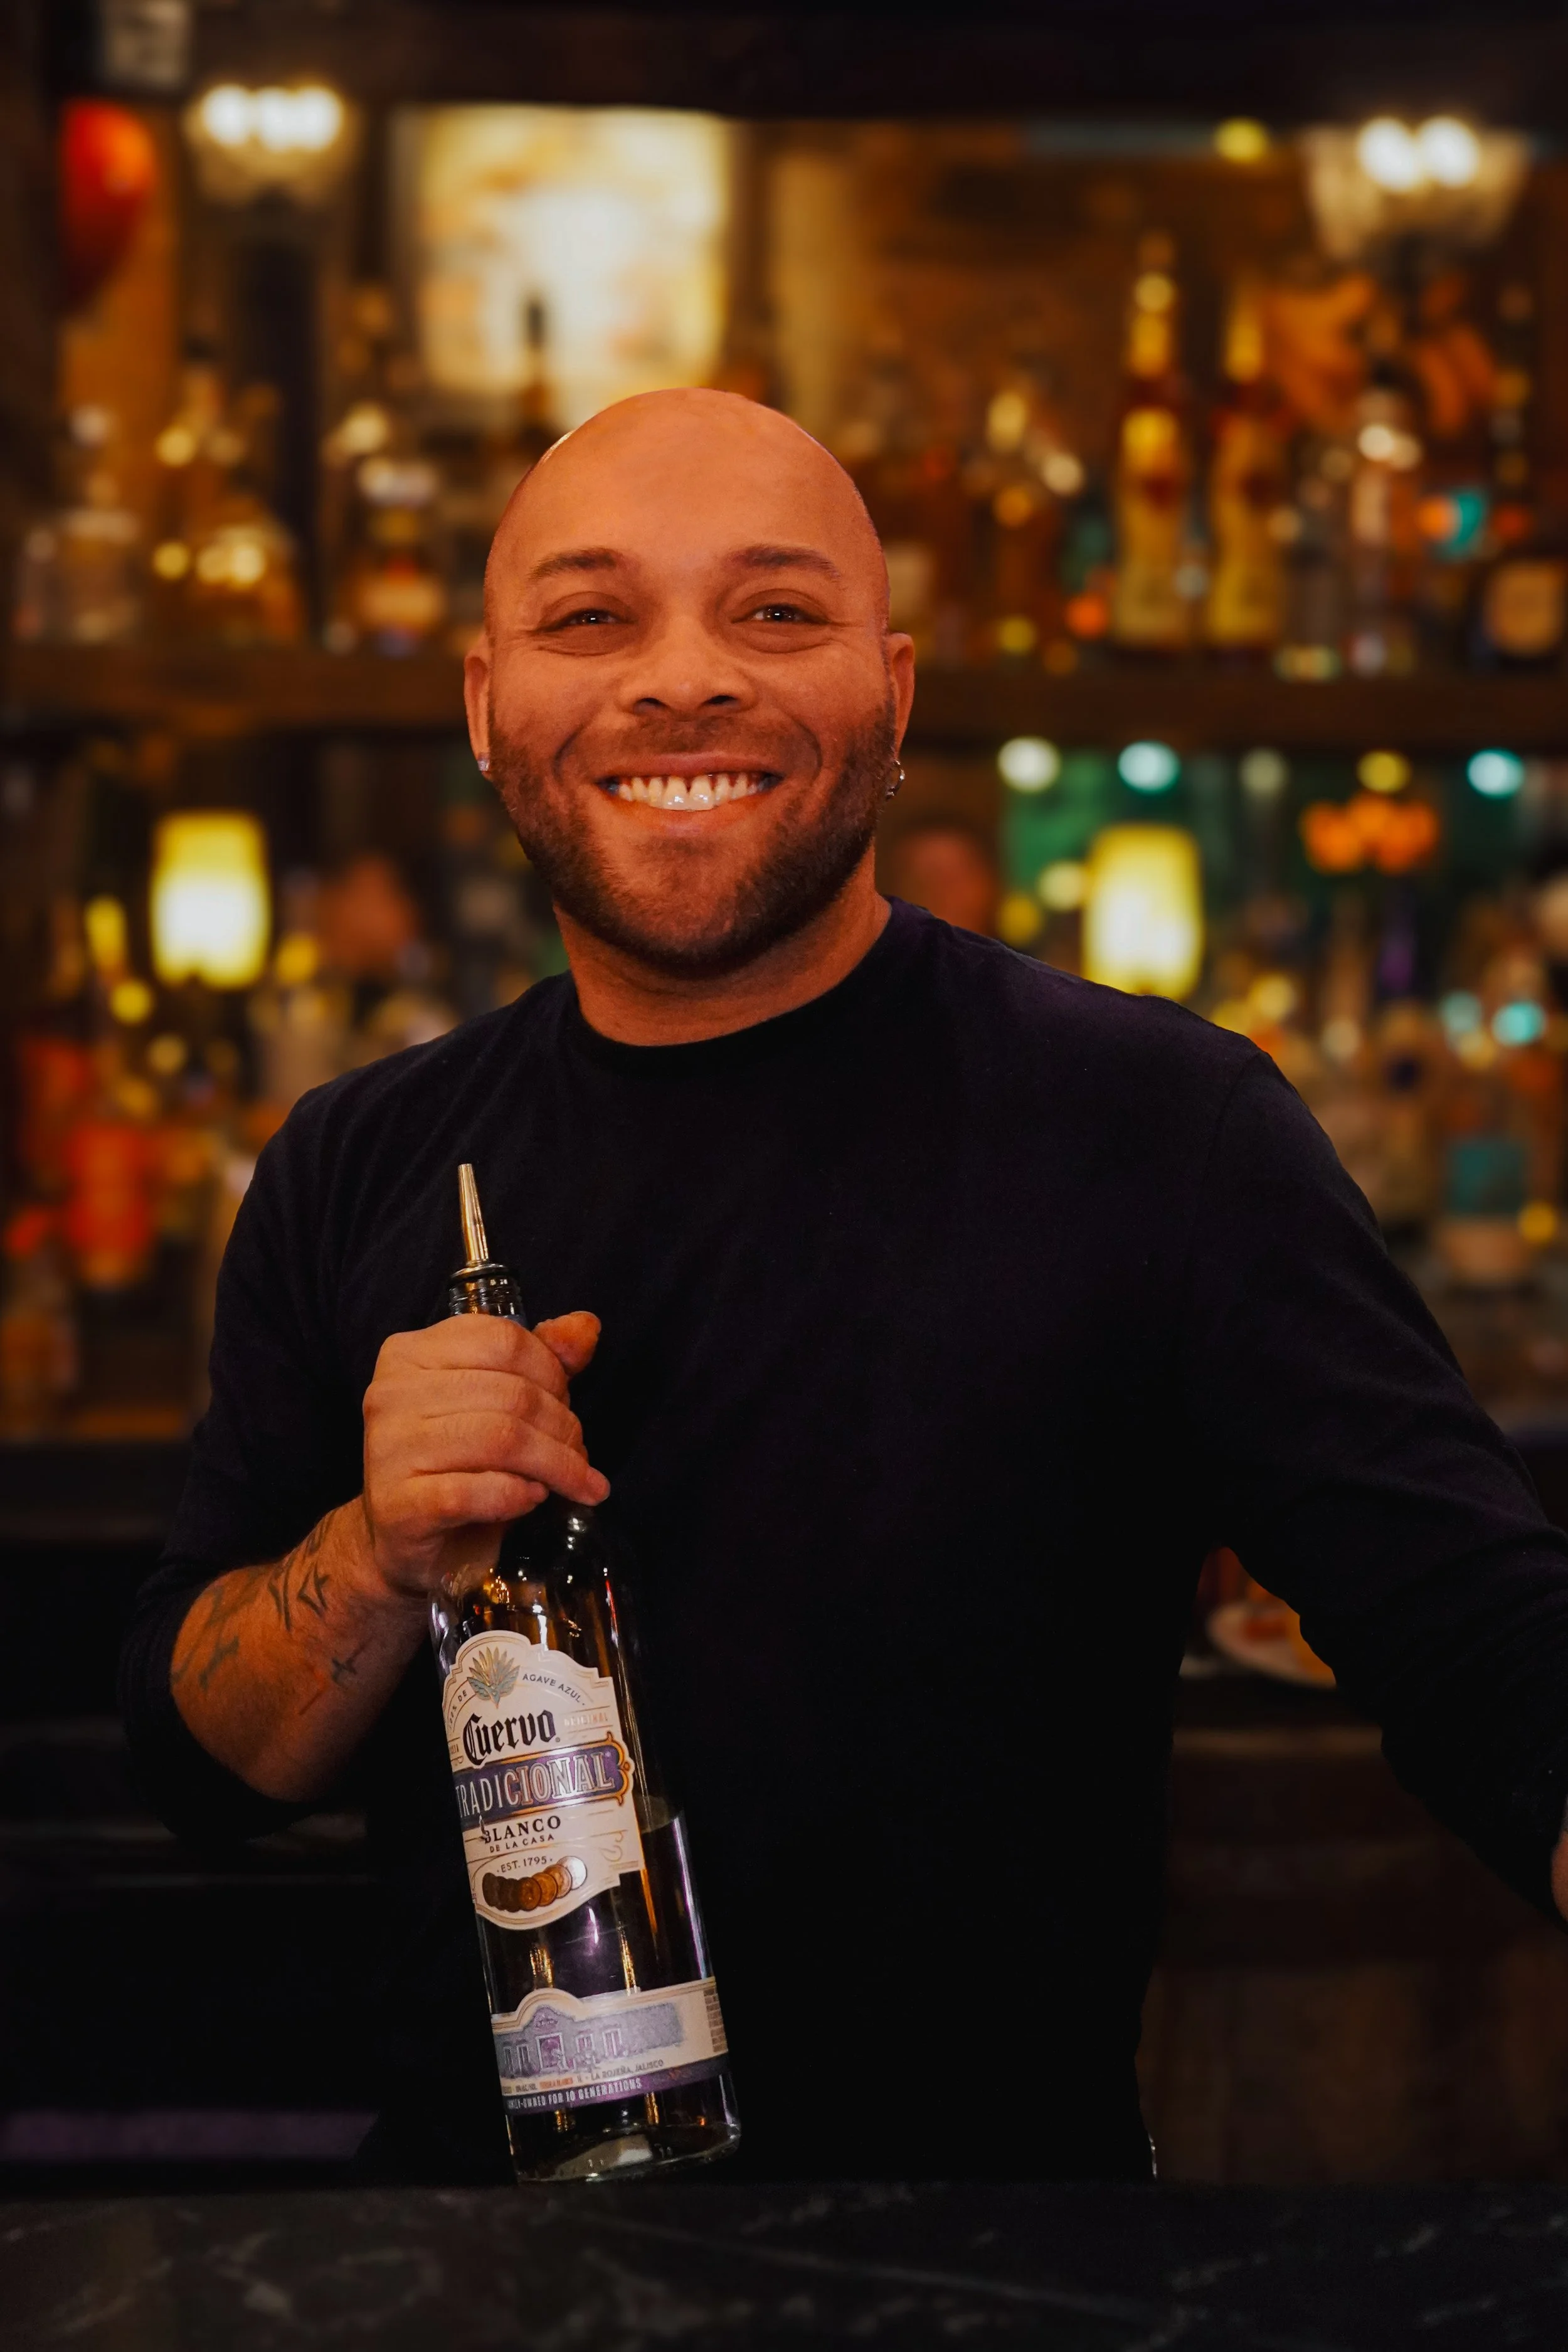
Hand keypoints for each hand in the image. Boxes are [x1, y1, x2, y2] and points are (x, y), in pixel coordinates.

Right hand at [360, 1311, 606, 1598]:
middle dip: (563, 1427)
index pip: (504, 1340)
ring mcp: (388, 1449)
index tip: (569, 1406)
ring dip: (554, 1464)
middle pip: (511, 1393)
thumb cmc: (455, 1465)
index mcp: (411, 1353)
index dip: (553, 1373)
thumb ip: (540, 1360)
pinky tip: (532, 1499)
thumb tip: (586, 1326)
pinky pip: (476, 1492)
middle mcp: (390, 1393)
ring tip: (573, 1482)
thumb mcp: (498, 1403)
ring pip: (500, 1440)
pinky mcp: (398, 1505)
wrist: (403, 1541)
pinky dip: (518, 1496)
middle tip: (581, 1456)